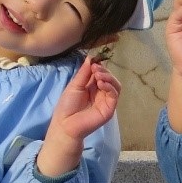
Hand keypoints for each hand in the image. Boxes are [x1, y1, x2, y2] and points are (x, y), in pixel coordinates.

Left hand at [38, 57, 119, 177]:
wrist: (66, 124)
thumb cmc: (67, 106)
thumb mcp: (75, 85)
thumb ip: (84, 73)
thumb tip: (90, 58)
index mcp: (92, 87)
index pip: (101, 73)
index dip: (99, 67)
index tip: (94, 63)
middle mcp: (101, 93)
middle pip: (109, 78)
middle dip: (104, 71)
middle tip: (96, 69)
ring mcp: (106, 101)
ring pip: (115, 85)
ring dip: (109, 77)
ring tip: (99, 76)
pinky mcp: (109, 108)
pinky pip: (114, 95)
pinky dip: (110, 86)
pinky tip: (102, 84)